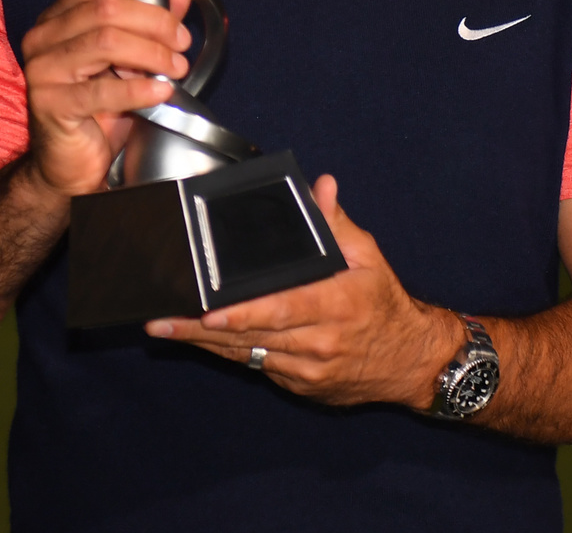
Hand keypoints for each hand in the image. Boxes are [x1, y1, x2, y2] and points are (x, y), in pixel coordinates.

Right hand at [20, 0, 191, 197]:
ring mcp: (43, 71)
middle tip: (181, 40)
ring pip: (104, 42)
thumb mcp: (127, 62)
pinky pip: (101, 90)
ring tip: (176, 66)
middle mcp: (43, 40)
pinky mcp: (51, 104)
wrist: (68, 165)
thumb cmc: (96, 112)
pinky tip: (161, 92)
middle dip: (153, 21)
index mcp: (57, 22)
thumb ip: (148, 24)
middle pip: (104, 11)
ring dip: (151, 53)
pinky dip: (138, 89)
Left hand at [147, 175, 464, 408]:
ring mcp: (307, 369)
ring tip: (165, 329)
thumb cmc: (384, 303)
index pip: (280, 309)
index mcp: (335, 303)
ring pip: (246, 355)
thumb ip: (336, 223)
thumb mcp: (368, 256)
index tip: (208, 312)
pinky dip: (229, 353)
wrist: (410, 361)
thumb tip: (320, 185)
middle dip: (200, 329)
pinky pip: (257, 367)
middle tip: (161, 321)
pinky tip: (199, 342)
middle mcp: (318, 341)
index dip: (242, 313)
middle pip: (251, 336)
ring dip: (203, 344)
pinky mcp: (299, 385)